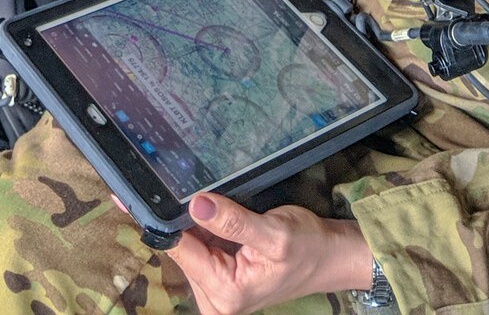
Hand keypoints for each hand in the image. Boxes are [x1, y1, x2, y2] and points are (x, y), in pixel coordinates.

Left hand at [166, 193, 374, 314]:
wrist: (327, 257)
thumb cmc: (307, 248)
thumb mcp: (274, 233)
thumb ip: (233, 222)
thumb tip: (196, 204)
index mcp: (226, 293)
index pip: (181, 250)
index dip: (171, 218)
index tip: (160, 190)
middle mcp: (215, 299)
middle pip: (182, 248)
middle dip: (188, 219)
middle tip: (201, 191)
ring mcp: (216, 290)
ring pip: (189, 245)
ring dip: (197, 223)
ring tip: (217, 203)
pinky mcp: (220, 278)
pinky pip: (200, 247)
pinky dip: (204, 228)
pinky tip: (218, 215)